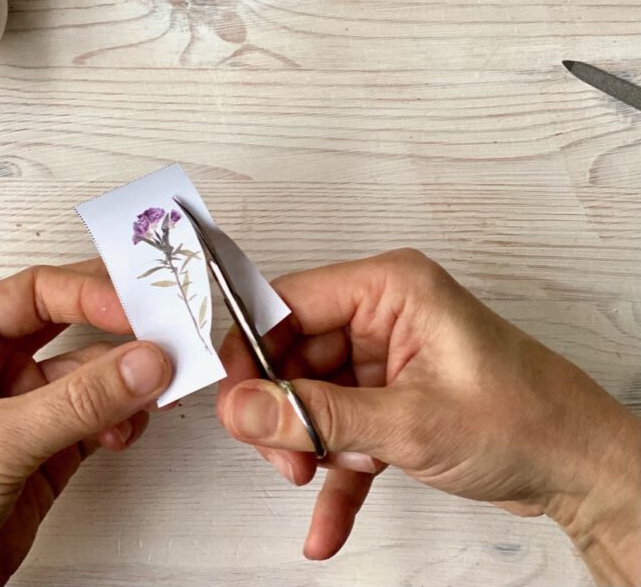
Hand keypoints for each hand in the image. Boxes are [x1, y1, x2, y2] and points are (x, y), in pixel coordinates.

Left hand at [0, 259, 171, 586]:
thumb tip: (142, 363)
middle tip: (161, 328)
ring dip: (125, 381)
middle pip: (69, 323)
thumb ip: (76, 402)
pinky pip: (99, 414)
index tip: (135, 306)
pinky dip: (122, 417)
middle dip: (116, 330)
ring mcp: (20, 406)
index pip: (35, 292)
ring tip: (151, 388)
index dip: (88, 293)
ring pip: (91, 372)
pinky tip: (126, 426)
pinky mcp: (47, 447)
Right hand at [217, 249, 640, 583]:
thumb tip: (244, 405)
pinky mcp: (395, 396)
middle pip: (295, 351)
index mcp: (389, 287)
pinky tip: (324, 522)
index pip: (289, 301)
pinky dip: (334, 473)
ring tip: (313, 480)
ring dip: (308, 443)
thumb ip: (316, 415)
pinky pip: (344, 426)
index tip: (230, 397)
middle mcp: (384, 312)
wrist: (579, 466)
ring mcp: (389, 356)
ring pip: (314, 393)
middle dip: (282, 409)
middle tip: (279, 455)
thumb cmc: (521, 419)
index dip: (251, 347)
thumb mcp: (407, 422)